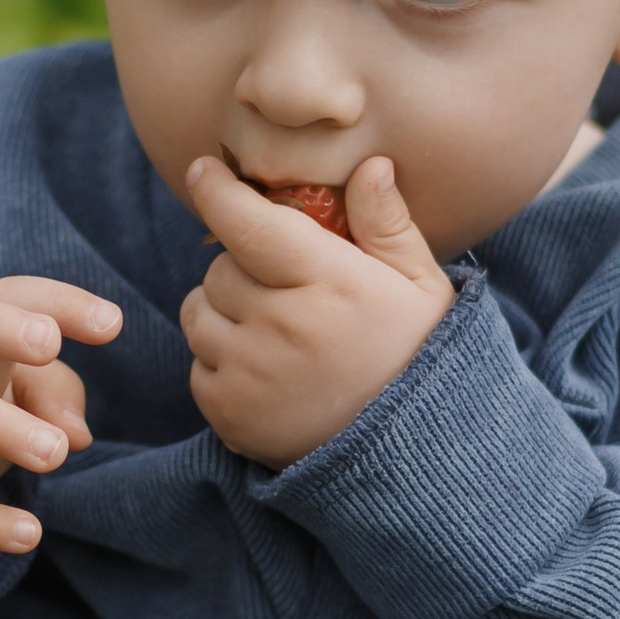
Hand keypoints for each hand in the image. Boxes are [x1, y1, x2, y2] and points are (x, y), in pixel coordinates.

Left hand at [180, 155, 454, 466]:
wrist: (411, 454)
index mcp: (331, 283)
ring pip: (198, 313)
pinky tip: (268, 373)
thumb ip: (389, 224)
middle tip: (284, 290)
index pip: (249, 224)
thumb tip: (371, 164)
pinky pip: (198, 366)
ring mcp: (251, 373)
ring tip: (273, 330)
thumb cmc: (416, 356)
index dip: (217, 191)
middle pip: (219, 269)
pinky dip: (222, 363)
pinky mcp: (229, 413)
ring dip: (222, 312)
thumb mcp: (421, 286)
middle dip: (242, 268)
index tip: (202, 170)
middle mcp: (284, 325)